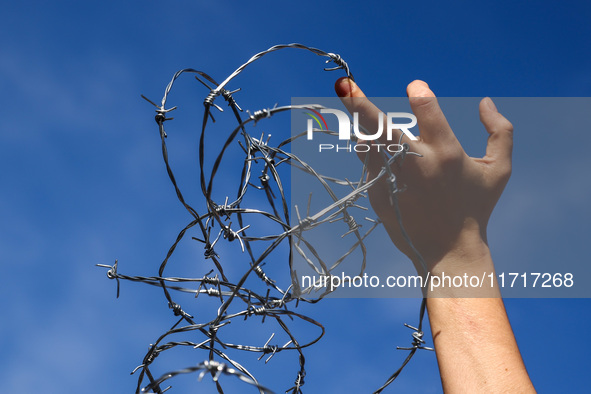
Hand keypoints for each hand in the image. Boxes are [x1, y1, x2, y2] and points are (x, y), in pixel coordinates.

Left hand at [334, 78, 513, 275]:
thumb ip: (500, 132)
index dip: (419, 94)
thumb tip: (485, 102)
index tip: (414, 86)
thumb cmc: (476, 206)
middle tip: (343, 84)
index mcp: (445, 153)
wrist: (448, 250)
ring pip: (367, 144)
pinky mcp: (377, 194)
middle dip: (359, 104)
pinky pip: (368, 164)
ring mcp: (391, 180)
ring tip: (354, 107)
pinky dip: (372, 154)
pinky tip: (382, 156)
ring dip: (362, 126)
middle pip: (381, 127)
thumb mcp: (499, 170)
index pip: (426, 111)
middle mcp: (415, 165)